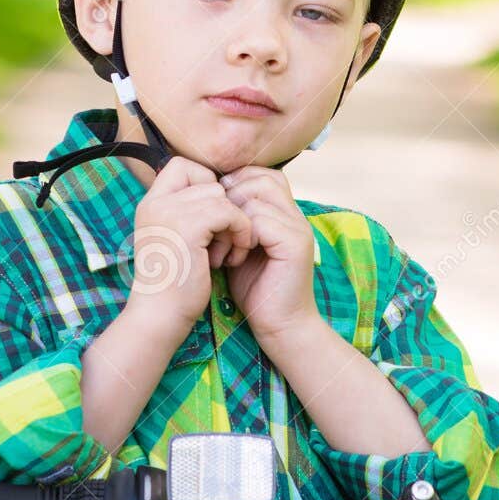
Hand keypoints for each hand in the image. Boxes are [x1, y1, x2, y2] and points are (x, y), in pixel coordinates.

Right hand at [128, 156, 254, 331]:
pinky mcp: (189, 226)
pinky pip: (230, 212)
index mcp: (150, 203)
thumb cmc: (173, 285)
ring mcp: (170, 211)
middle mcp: (156, 202)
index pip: (182, 166)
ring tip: (225, 252)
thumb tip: (219, 191)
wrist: (160, 317)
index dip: (205, 184)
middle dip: (224, 209)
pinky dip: (240, 232)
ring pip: (222, 196)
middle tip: (221, 242)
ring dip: (233, 223)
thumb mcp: (175, 239)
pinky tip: (232, 256)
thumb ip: (187, 212)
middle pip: (208, 180)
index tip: (213, 218)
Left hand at [218, 167, 320, 346]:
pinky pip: (262, 220)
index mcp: (282, 212)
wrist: (279, 326)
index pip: (259, 174)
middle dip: (229, 198)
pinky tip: (234, 259)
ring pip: (258, 195)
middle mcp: (294, 214)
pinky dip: (242, 236)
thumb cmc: (254, 289)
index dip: (232, 185)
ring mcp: (298, 227)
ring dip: (233, 217)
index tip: (211, 212)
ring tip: (223, 247)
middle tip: (214, 229)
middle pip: (260, 177)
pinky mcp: (295, 244)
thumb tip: (200, 197)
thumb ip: (230, 221)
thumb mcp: (237, 246)